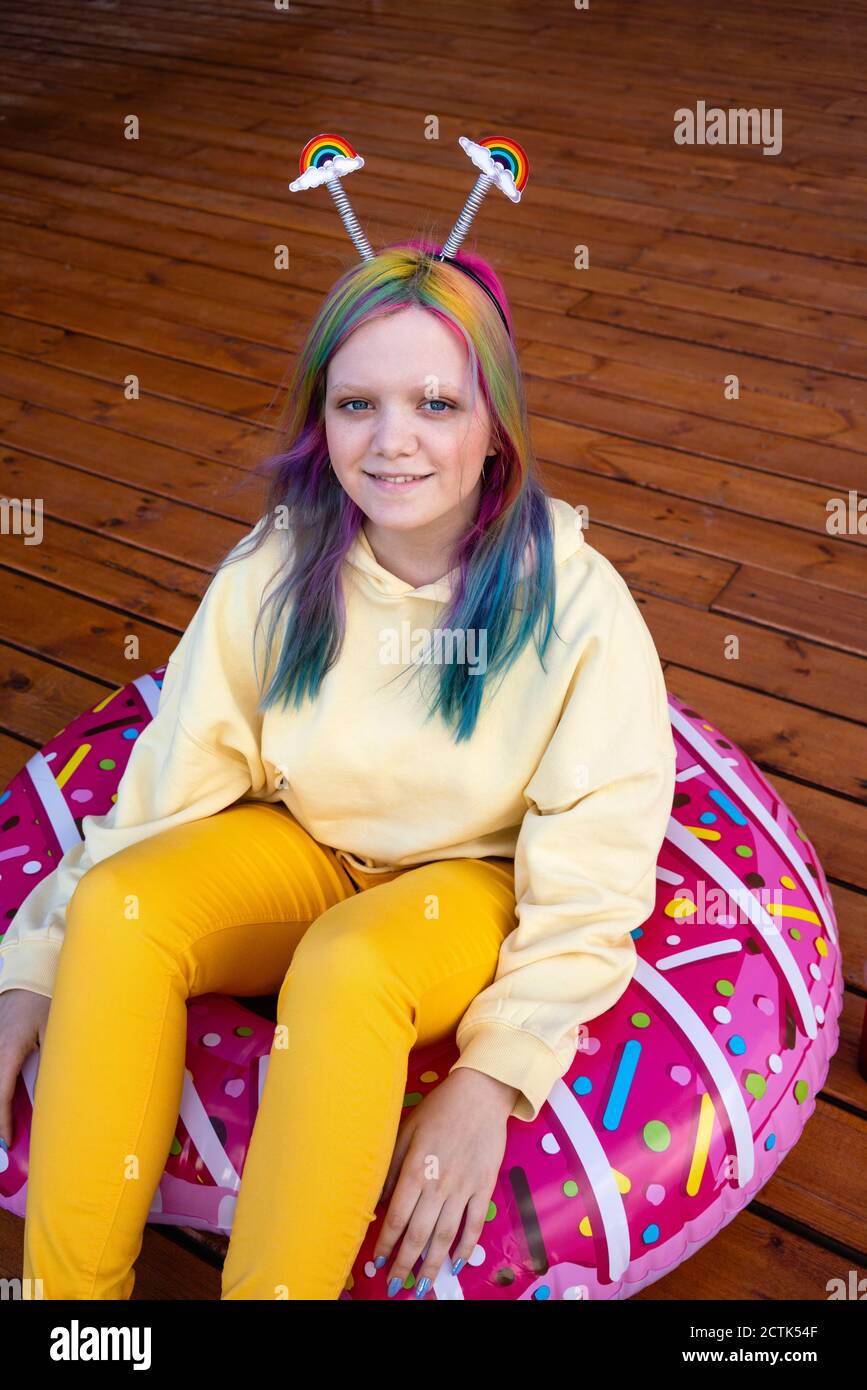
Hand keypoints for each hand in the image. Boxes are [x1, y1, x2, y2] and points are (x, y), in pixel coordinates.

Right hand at [0, 988, 50, 1148]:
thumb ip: (50, 1064)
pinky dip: (0, 1087)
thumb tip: (53, 1095)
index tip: (7, 1141)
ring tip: (4, 1124)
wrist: (29, 976)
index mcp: (8, 1050)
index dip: (2, 1122)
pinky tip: (5, 1100)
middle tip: (2, 1140)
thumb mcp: (53, 1033)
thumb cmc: (45, 1002)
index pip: (1, 1095)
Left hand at [373, 1067, 518, 1297]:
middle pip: (420, 1233)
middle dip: (405, 1263)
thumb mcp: (406, 1130)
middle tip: (395, 1285)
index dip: (386, 1242)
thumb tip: (380, 1200)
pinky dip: (465, 1247)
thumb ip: (392, 1167)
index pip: (397, 1216)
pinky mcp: (485, 1186)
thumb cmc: (439, 1109)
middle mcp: (439, 1184)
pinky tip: (456, 1263)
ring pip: (446, 1235)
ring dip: (433, 1264)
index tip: (377, 1261)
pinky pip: (474, 1223)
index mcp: (416, 1169)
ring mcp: (465, 1187)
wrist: (481, 1093)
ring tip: (423, 1285)